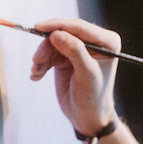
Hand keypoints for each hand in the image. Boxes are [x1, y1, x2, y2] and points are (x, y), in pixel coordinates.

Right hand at [29, 18, 120, 138]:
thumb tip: (56, 33)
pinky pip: (48, 54)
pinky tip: (37, 75)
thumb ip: (74, 51)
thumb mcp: (86, 74)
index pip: (79, 27)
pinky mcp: (65, 58)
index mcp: (107, 42)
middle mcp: (94, 42)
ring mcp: (78, 49)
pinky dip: (41, 64)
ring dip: (42, 57)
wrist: (87, 117)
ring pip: (53, 43)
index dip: (58, 25)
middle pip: (63, 33)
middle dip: (47, 46)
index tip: (38, 27)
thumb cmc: (93, 98)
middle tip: (36, 60)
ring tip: (36, 72)